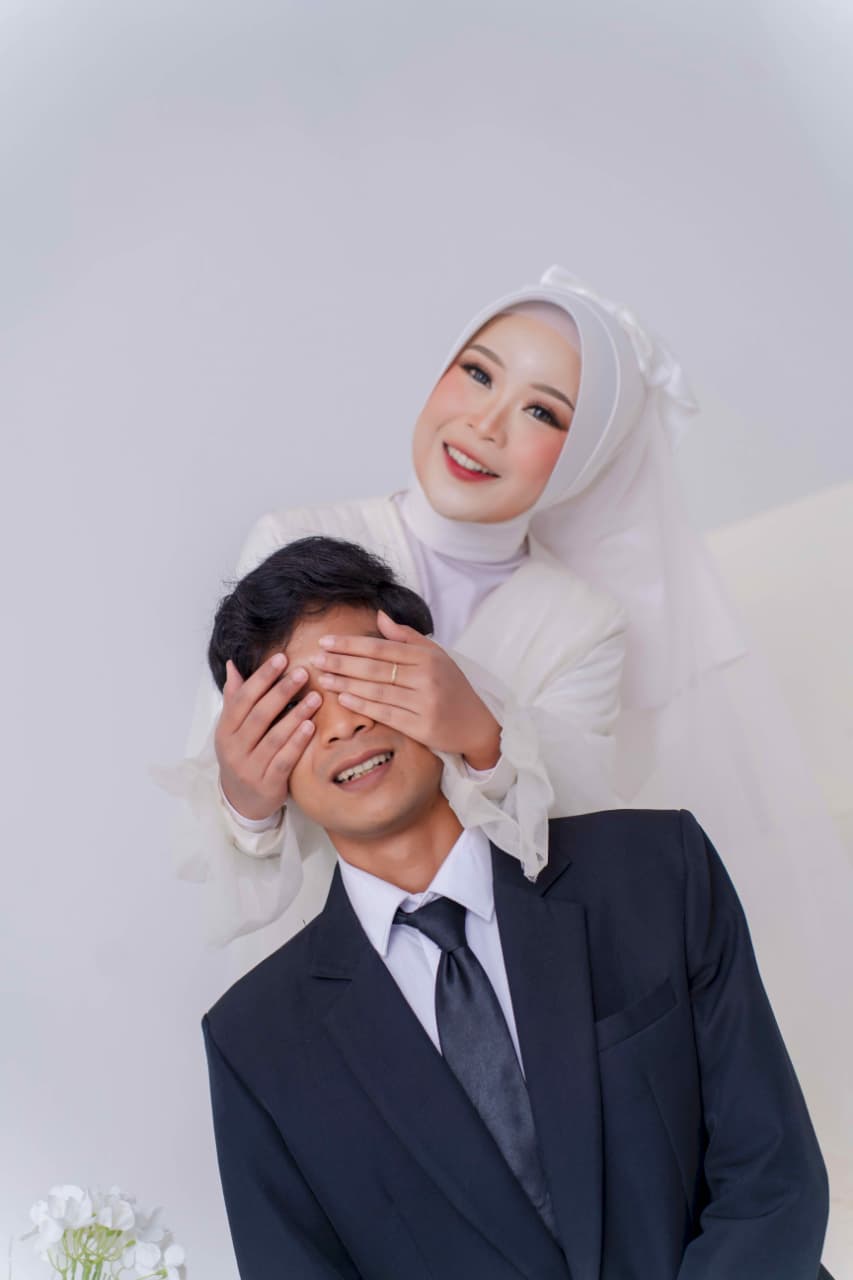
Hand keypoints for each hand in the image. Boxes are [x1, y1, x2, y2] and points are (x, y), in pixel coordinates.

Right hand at [214, 654, 322, 819]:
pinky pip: (283, 760)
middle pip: (259, 714)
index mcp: (225, 730)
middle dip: (281, 691)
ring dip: (295, 714)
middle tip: (303, 673)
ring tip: (315, 697)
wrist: (241, 802)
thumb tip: (232, 665)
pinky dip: (297, 742)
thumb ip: (235, 698)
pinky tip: (310, 726)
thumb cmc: (242, 756)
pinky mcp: (267, 784)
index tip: (282, 658)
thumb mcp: (233, 729)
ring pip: (273, 737)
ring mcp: (250, 767)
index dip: (262, 677)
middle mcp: (234, 748)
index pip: (243, 698)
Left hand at [314, 610, 500, 769]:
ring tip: (323, 676)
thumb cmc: (453, 686)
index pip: (381, 647)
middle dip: (341, 662)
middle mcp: (426, 678)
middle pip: (374, 667)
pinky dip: (361, 704)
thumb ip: (407, 636)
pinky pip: (384, 713)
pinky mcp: (420, 727)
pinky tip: (342, 697)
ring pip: (376, 690)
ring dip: (345, 682)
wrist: (476, 724)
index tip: (326, 641)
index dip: (351, 644)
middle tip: (316, 658)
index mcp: (428, 657)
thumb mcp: (436, 656)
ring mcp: (423, 703)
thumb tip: (379, 616)